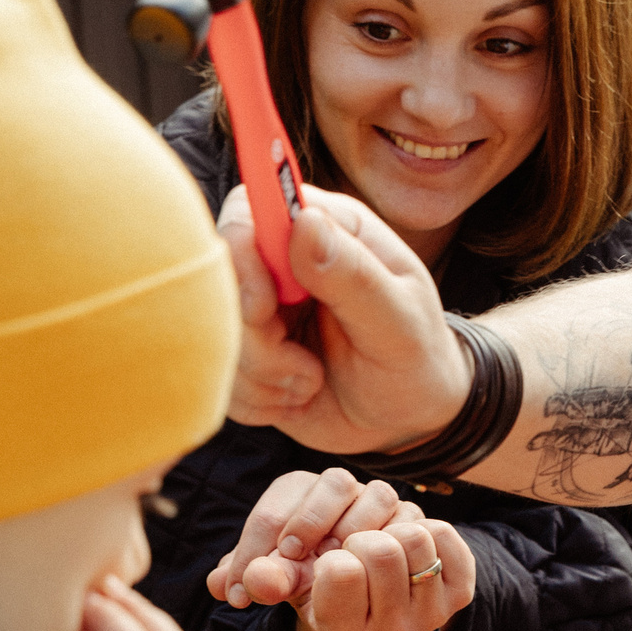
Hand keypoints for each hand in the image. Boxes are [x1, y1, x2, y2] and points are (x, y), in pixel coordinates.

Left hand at [206, 467, 424, 606]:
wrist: (352, 593)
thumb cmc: (305, 578)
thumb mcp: (276, 582)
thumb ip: (253, 579)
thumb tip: (220, 585)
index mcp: (298, 490)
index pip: (274, 509)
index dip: (254, 550)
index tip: (240, 593)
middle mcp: (343, 486)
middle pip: (333, 483)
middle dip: (310, 522)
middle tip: (292, 562)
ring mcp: (385, 501)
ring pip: (379, 496)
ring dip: (357, 534)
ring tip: (337, 568)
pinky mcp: (418, 521)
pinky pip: (417, 523)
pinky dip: (400, 545)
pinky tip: (379, 576)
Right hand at [206, 469, 476, 630]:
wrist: (369, 609)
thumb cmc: (317, 583)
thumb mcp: (286, 582)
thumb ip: (265, 578)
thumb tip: (257, 578)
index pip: (341, 572)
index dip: (319, 545)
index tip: (308, 550)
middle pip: (382, 549)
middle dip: (355, 533)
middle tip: (343, 543)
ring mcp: (430, 613)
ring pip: (415, 536)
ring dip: (386, 525)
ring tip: (370, 540)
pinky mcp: (458, 591)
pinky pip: (445, 534)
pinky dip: (421, 526)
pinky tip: (401, 540)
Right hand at [222, 185, 470, 454]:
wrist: (406, 420)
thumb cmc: (415, 361)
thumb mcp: (399, 323)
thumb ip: (353, 275)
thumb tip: (305, 221)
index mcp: (326, 230)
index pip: (248, 210)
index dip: (241, 255)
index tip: (265, 307)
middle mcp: (283, 262)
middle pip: (218, 279)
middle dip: (255, 336)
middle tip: (305, 366)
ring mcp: (259, 307)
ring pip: (216, 334)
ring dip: (263, 375)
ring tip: (312, 381)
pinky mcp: (244, 352)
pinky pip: (219, 375)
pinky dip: (257, 398)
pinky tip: (297, 396)